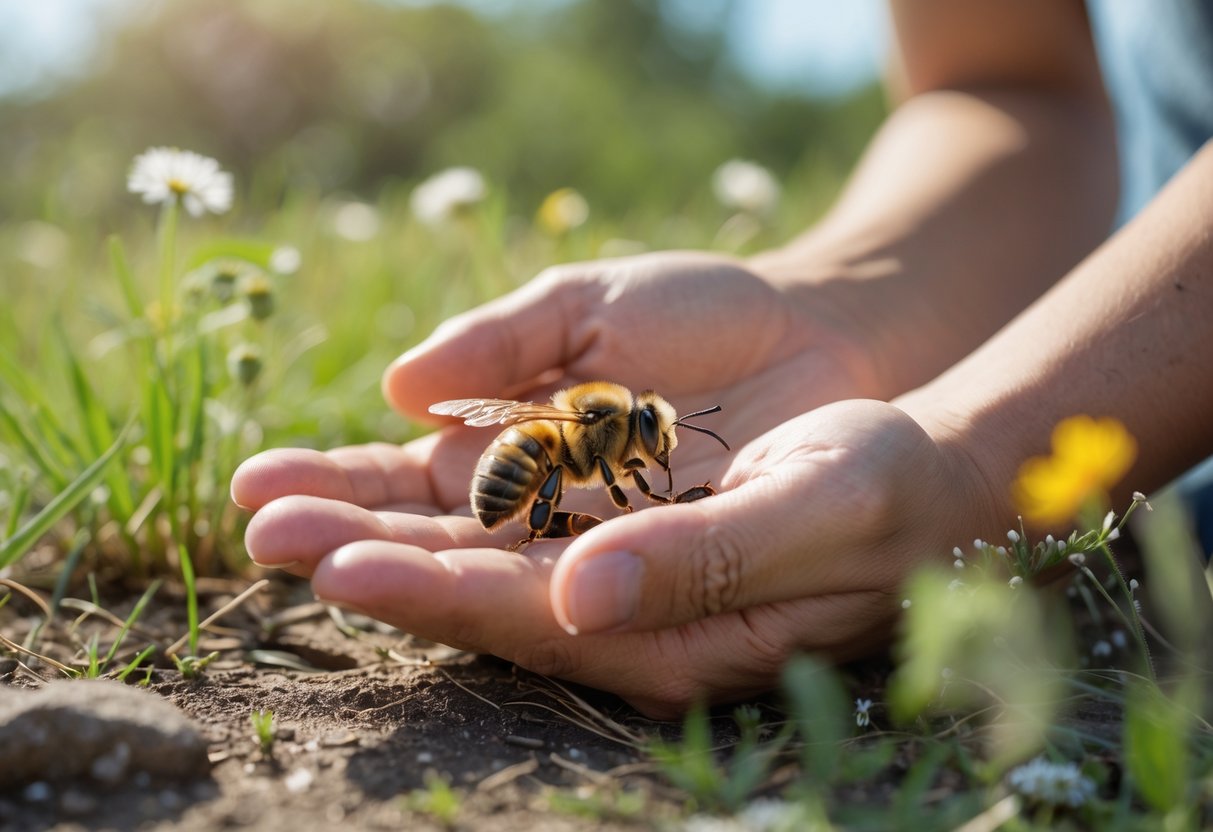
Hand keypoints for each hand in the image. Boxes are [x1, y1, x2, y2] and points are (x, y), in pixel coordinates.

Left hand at [232, 252, 969, 715]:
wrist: (912, 449)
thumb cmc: (890, 489)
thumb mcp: (821, 509)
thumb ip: (707, 558)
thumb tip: (578, 594)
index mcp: (666, 634)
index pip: (528, 620)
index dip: (436, 595)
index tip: (343, 568)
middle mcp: (613, 596)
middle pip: (471, 581)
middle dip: (368, 554)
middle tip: (267, 530)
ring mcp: (597, 539)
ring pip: (465, 530)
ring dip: (370, 508)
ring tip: (268, 491)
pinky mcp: (596, 487)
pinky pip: (496, 479)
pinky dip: (422, 466)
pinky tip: (358, 444)